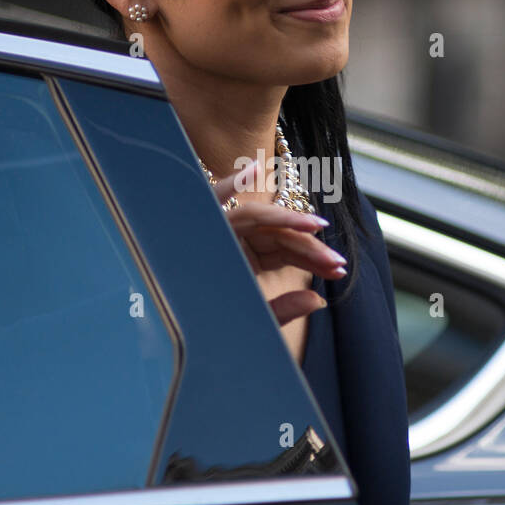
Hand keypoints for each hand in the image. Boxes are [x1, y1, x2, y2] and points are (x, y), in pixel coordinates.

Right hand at [209, 157, 346, 325]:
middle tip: (337, 263)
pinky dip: (227, 186)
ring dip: (284, 219)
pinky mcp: (197, 224)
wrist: (164, 333)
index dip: (314, 257)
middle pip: (278, 235)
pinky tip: (251, 171)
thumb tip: (318, 301)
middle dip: (308, 246)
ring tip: (314, 225)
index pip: (287, 250)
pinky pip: (210, 201)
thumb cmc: (208, 328)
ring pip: (256, 218)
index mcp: (248, 258)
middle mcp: (236, 239)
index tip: (340, 269)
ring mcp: (218, 228)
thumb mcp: (254, 319)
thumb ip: (283, 311)